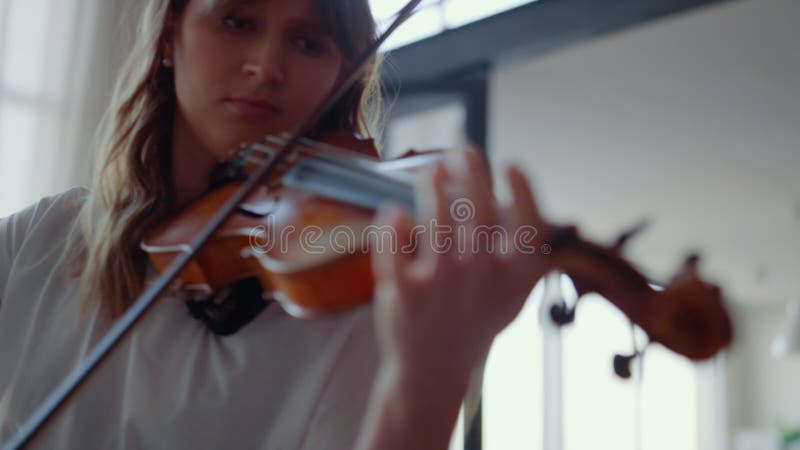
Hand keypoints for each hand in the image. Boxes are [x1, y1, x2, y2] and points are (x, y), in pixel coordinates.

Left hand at [369, 148, 551, 381]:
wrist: (435, 366)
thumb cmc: (474, 319)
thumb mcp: (512, 292)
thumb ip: (521, 251)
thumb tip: (513, 192)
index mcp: (516, 276)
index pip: (529, 224)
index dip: (522, 189)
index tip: (509, 163)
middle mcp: (483, 277)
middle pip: (479, 208)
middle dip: (469, 169)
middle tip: (459, 152)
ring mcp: (442, 284)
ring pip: (436, 218)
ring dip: (430, 185)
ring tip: (429, 170)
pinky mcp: (404, 291)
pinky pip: (394, 242)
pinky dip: (392, 223)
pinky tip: (394, 211)